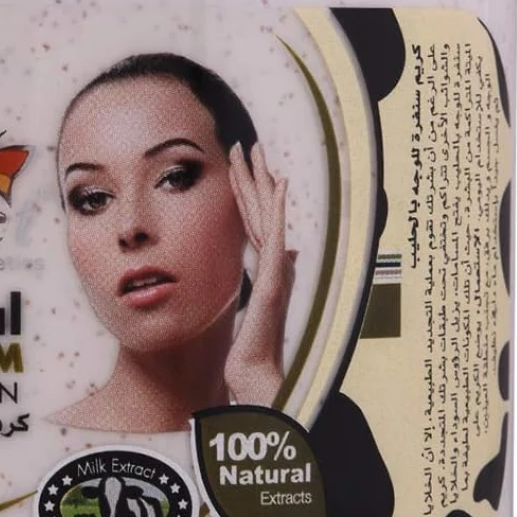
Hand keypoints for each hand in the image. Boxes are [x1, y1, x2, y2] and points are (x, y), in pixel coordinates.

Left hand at [224, 141, 295, 407]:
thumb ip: (255, 285)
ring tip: (256, 152)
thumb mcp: (247, 308)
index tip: (237, 166)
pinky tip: (279, 184)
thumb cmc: (248, 347)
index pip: (251, 222)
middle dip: (252, 177)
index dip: (245, 194)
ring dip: (262, 181)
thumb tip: (272, 266)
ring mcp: (275, 268)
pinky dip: (279, 209)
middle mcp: (272, 263)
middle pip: (260, 210)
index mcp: (262, 268)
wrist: (254, 372)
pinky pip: (275, 236)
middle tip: (245, 144)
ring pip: (267, 214)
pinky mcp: (274, 278)